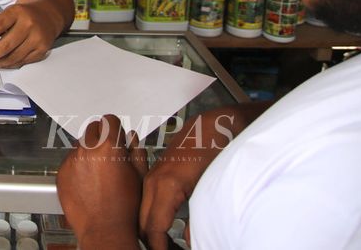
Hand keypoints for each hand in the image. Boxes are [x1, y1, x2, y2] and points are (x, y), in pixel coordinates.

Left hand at [0, 2, 57, 67]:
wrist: (47, 15)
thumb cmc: (23, 15)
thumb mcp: (9, 13)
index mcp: (17, 12)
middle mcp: (29, 24)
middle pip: (6, 45)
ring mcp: (37, 38)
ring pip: (13, 57)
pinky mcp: (42, 50)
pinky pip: (22, 62)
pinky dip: (9, 64)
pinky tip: (2, 62)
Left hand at [57, 115, 146, 249]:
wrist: (105, 229)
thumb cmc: (124, 207)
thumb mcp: (140, 175)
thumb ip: (135, 151)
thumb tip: (130, 138)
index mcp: (109, 147)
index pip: (109, 120)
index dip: (116, 129)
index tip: (116, 136)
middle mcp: (87, 150)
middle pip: (93, 129)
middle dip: (101, 137)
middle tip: (108, 154)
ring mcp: (72, 161)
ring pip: (80, 146)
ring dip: (89, 152)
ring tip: (99, 173)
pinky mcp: (61, 173)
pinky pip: (70, 162)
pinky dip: (78, 167)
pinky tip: (88, 182)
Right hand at [139, 108, 241, 248]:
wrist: (218, 124)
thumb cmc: (218, 149)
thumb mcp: (213, 190)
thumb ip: (199, 220)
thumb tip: (190, 241)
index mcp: (166, 185)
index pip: (152, 229)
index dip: (159, 249)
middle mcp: (154, 180)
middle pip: (142, 223)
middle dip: (153, 244)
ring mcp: (153, 176)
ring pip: (142, 213)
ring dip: (153, 232)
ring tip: (169, 246)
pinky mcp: (157, 174)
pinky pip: (148, 202)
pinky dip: (153, 219)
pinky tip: (168, 229)